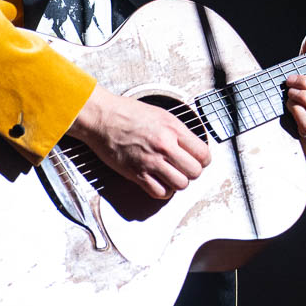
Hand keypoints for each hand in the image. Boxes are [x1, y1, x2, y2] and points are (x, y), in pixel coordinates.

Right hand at [69, 86, 210, 198]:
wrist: (102, 117)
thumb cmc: (127, 113)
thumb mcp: (161, 114)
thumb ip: (178, 130)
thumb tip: (192, 144)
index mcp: (173, 129)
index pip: (203, 153)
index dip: (203, 160)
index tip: (198, 160)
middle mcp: (165, 146)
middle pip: (195, 171)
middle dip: (192, 172)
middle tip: (184, 169)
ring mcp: (151, 161)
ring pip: (180, 185)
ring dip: (178, 183)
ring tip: (172, 176)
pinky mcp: (136, 173)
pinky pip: (159, 192)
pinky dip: (162, 191)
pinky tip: (159, 182)